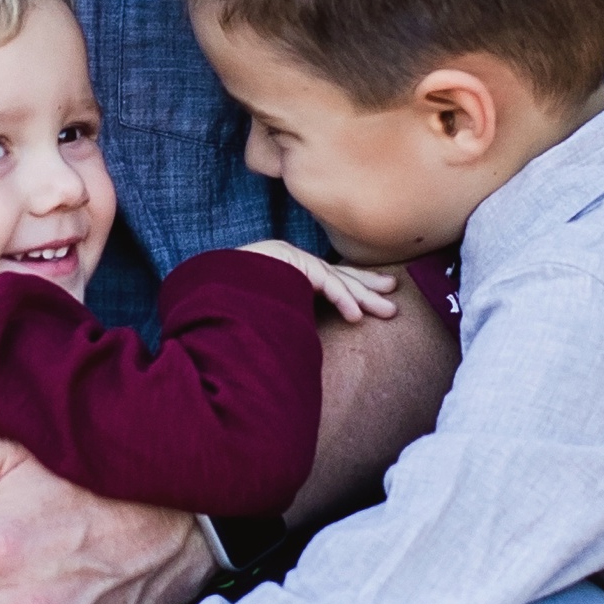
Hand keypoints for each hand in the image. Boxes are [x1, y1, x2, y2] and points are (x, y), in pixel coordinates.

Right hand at [233, 237, 400, 327]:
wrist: (210, 288)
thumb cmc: (235, 305)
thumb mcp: (270, 314)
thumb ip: (288, 318)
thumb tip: (302, 343)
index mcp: (292, 274)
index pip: (330, 278)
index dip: (355, 287)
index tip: (377, 297)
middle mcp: (294, 264)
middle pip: (340, 274)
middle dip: (368, 287)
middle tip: (393, 296)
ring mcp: (292, 259)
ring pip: (337, 278)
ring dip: (363, 296)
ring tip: (387, 310)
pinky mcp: (290, 262)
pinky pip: (323, 281)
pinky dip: (341, 299)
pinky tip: (355, 317)